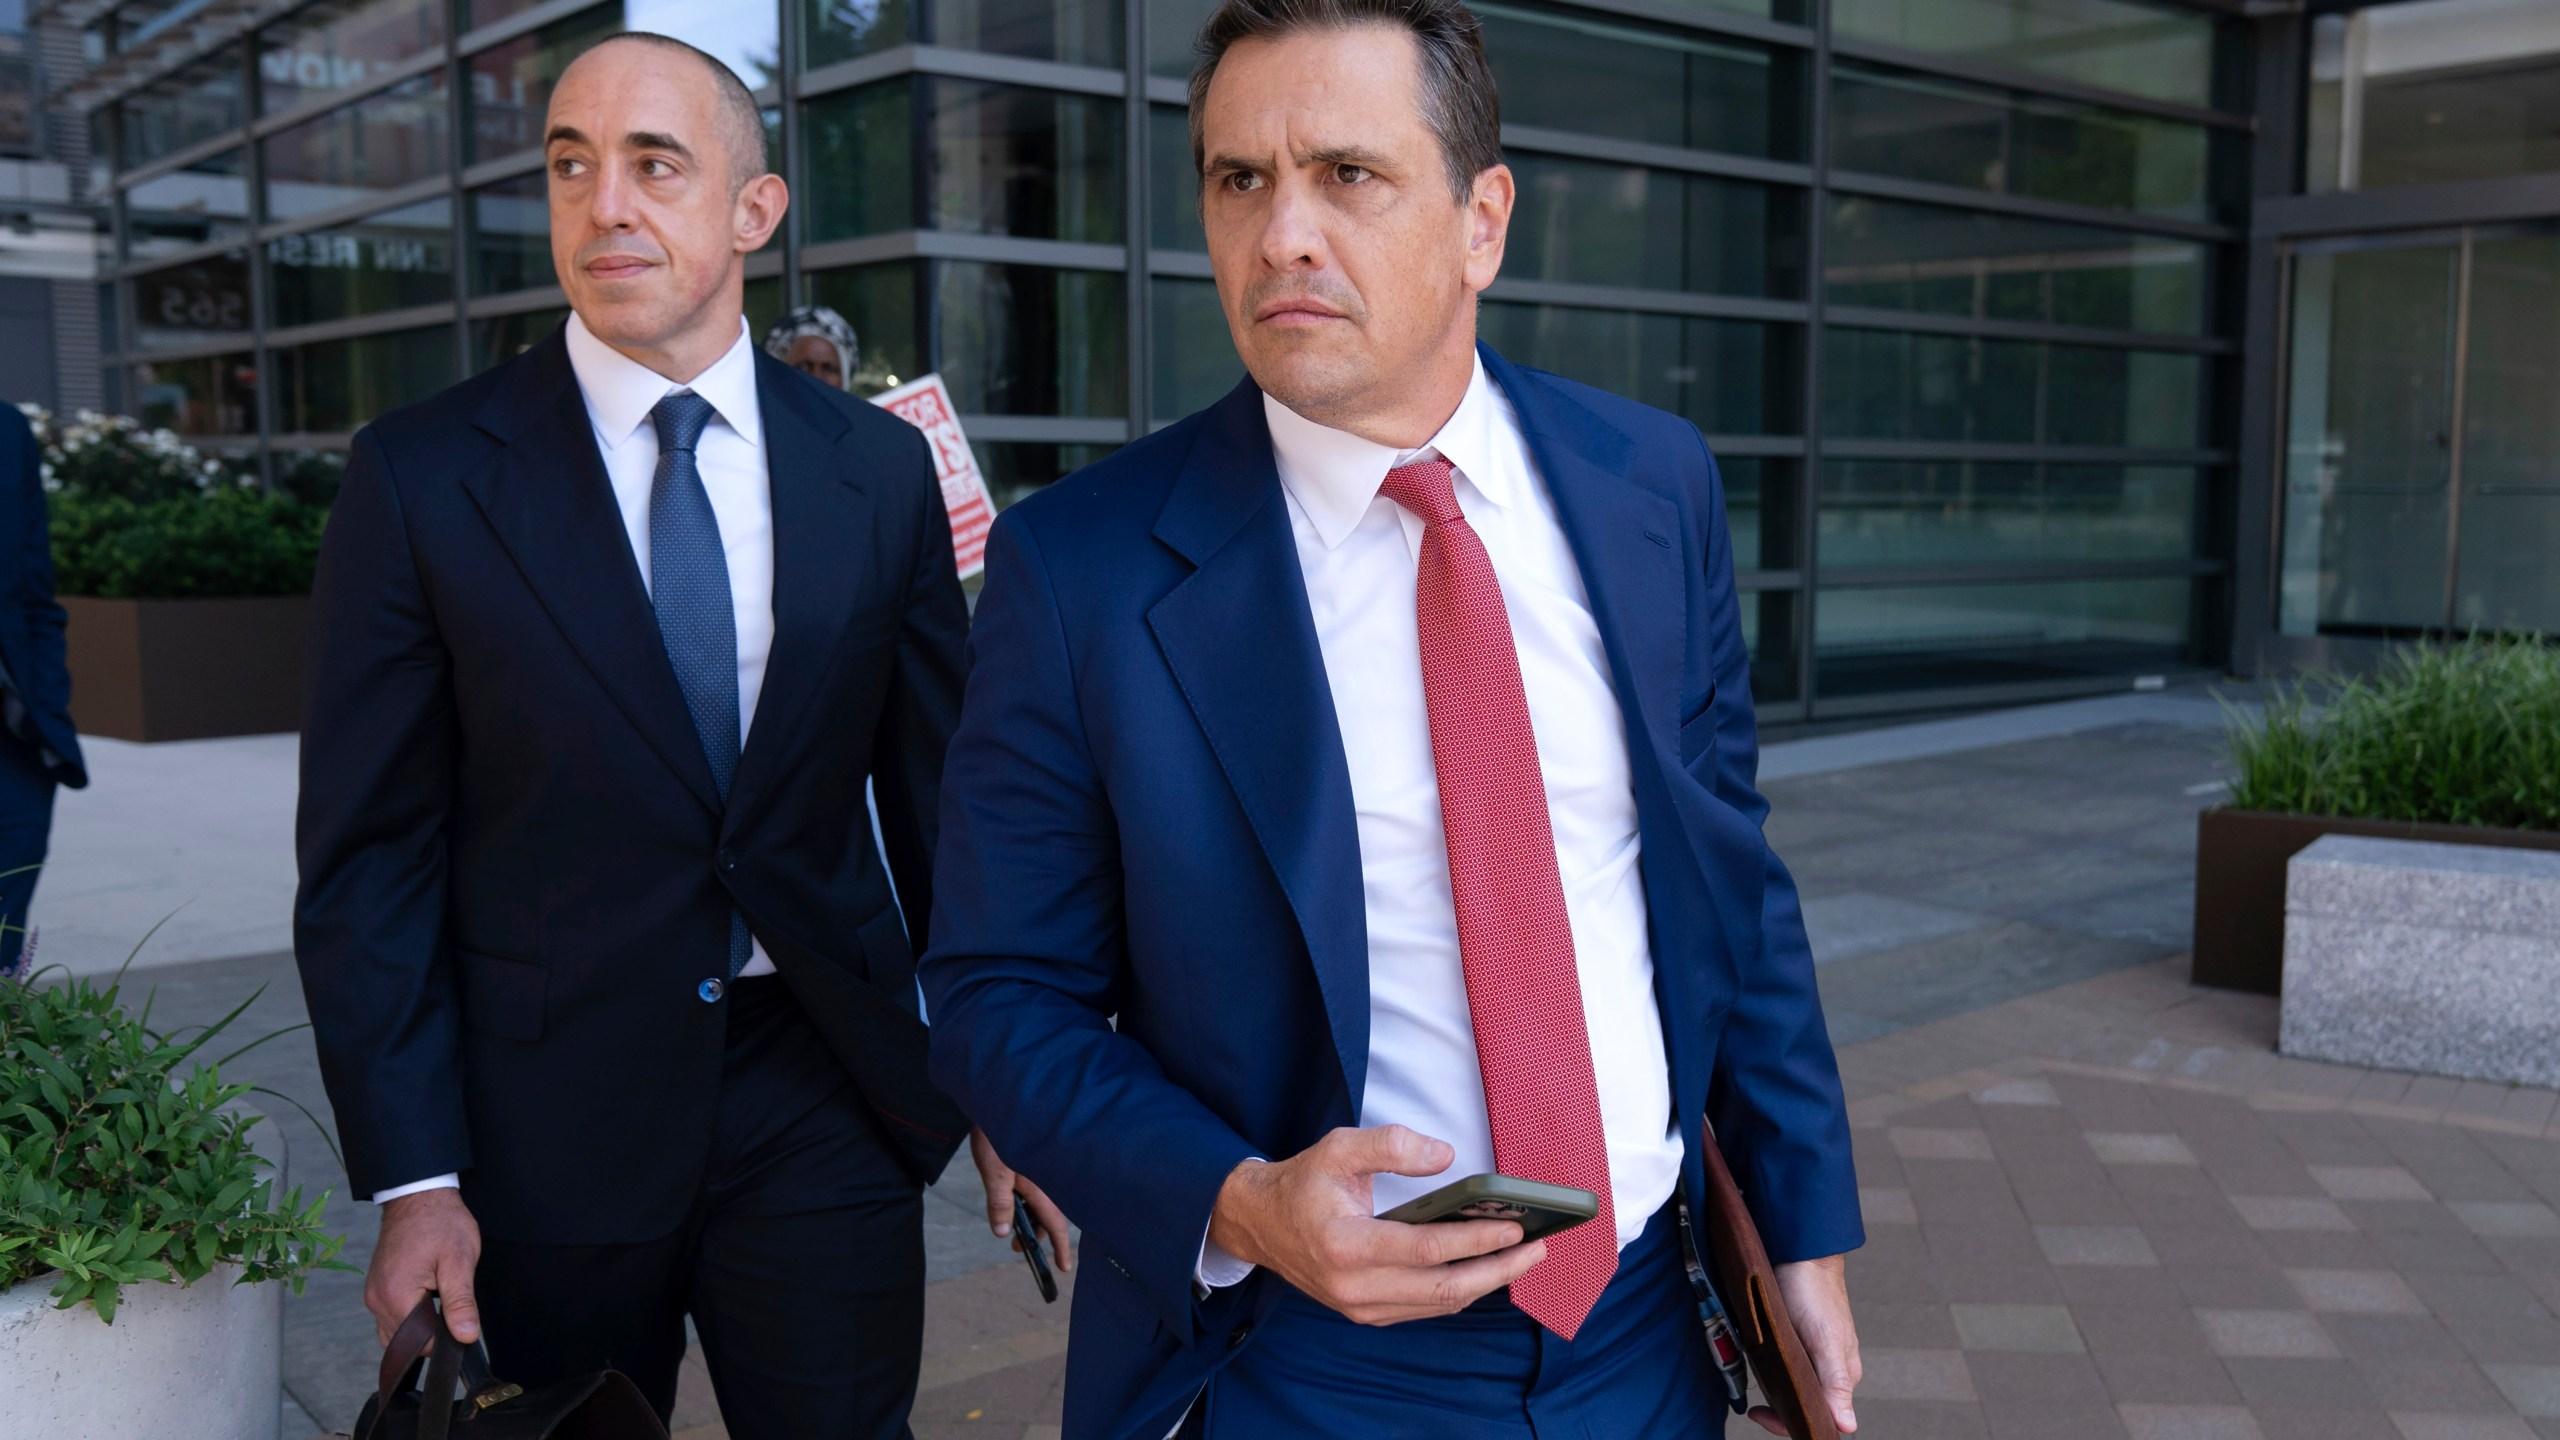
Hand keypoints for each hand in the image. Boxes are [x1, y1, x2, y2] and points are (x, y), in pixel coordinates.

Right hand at [367, 1187, 483, 1345]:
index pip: (420, 1343)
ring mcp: (373, 1295)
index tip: (461, 1321)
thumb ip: (461, 1303)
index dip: (445, 1340)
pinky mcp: (375, 1289)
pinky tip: (427, 1298)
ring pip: (396, 1332)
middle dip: (432, 1333)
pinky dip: (409, 1316)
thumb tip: (466, 1336)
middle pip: (406, 1341)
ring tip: (440, 1298)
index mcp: (395, 1296)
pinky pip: (390, 1317)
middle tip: (453, 1305)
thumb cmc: (441, 1222)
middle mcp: (376, 1300)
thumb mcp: (459, 1261)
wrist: (418, 1196)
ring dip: (420, 1325)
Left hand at [969, 1127, 1073, 1273]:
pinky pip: (1037, 1193)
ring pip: (1042, 1205)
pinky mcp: (1031, 1165)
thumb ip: (999, 1203)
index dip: (1060, 1248)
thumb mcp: (994, 1173)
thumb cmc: (995, 1136)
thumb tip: (1003, 1233)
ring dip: (1030, 1221)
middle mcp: (1046, 1181)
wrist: (996, 1105)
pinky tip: (1013, 1205)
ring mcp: (1040, 1173)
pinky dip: (1028, 1205)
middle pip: (1049, 1217)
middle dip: (1037, 1237)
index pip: (1055, 1224)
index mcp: (1042, 1185)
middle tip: (1018, 1250)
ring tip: (1012, 1234)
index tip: (1064, 1269)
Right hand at [1206, 1125, 1544, 1325]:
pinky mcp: (1366, 1313)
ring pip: (1438, 1304)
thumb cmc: (1302, 1183)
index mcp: (1346, 1246)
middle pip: (1443, 1288)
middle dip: (1497, 1270)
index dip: (1476, 1240)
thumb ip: (1391, 1145)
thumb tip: (1446, 1156)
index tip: (1515, 1226)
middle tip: (1538, 1248)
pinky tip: (1485, 1269)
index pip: (1427, 1249)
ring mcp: (1360, 1307)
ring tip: (1523, 1257)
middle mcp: (1353, 1287)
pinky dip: (1460, 1291)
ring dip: (1485, 1283)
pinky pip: (1425, 1308)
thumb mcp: (1338, 1146)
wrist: (1259, 1224)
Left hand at [1747, 1254, 1859, 1434]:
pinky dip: (1769, 1369)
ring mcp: (1811, 1353)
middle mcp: (1828, 1369)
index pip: (1822, 1417)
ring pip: (1792, 1385)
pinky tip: (1756, 1363)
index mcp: (1841, 1376)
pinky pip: (1783, 1364)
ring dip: (1773, 1390)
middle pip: (1805, 1403)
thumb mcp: (1825, 1341)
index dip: (1792, 1424)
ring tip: (1754, 1382)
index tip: (1763, 1415)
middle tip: (1754, 1406)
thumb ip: (1835, 1383)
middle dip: (1780, 1409)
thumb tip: (1847, 1426)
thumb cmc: (1815, 1294)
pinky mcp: (1795, 1339)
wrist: (1800, 1253)